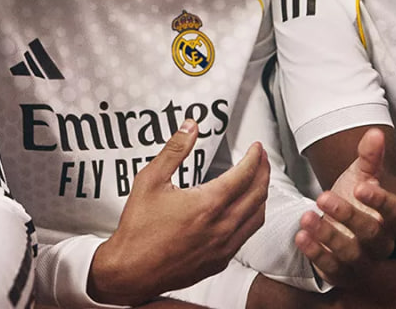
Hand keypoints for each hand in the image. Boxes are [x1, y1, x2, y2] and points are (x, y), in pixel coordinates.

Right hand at [87, 119, 269, 305]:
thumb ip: (174, 151)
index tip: (255, 148)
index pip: (244, 175)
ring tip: (257, 182)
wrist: (132, 269)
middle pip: (257, 194)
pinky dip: (252, 218)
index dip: (255, 158)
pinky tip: (243, 211)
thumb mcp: (150, 180)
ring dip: (261, 195)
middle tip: (261, 159)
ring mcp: (223, 247)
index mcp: (207, 204)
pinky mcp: (220, 261)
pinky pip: (246, 236)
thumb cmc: (139, 228)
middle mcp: (221, 226)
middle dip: (264, 172)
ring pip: (257, 217)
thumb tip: (190, 127)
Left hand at [295, 128, 395, 285]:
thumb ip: (369, 157)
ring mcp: (364, 262)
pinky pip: (332, 269)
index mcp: (391, 219)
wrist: (336, 225)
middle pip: (371, 234)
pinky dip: (315, 254)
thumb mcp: (360, 176)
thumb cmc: (353, 199)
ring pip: (351, 254)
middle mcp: (382, 244)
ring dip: (327, 236)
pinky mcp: (343, 275)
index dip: (380, 201)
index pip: (393, 212)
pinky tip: (300, 237)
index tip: (361, 187)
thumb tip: (375, 133)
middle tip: (322, 197)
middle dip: (346, 215)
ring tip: (306, 217)